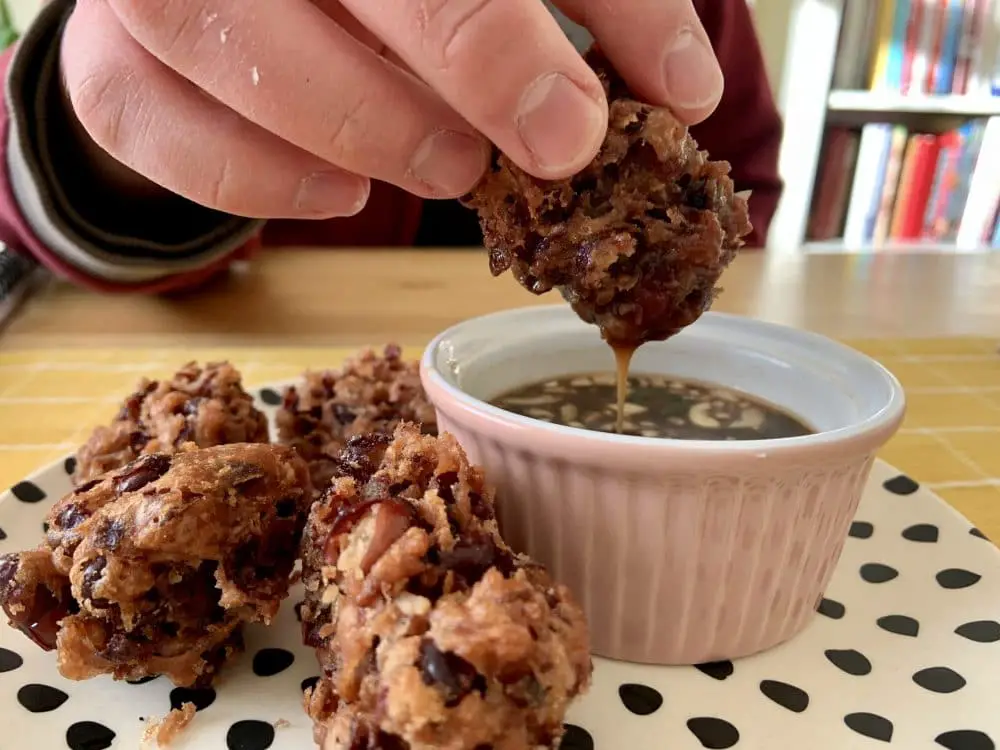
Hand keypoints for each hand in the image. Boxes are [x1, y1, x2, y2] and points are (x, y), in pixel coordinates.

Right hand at [61, 0, 723, 218]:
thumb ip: (607, 3)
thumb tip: (685, 92)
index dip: (527, 26)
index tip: (605, 118)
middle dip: (460, 56)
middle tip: (537, 151)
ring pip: (215, 33)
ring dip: (356, 120)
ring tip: (447, 167)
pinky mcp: (110, 57)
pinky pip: (146, 119)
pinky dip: (250, 176)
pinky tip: (344, 192)